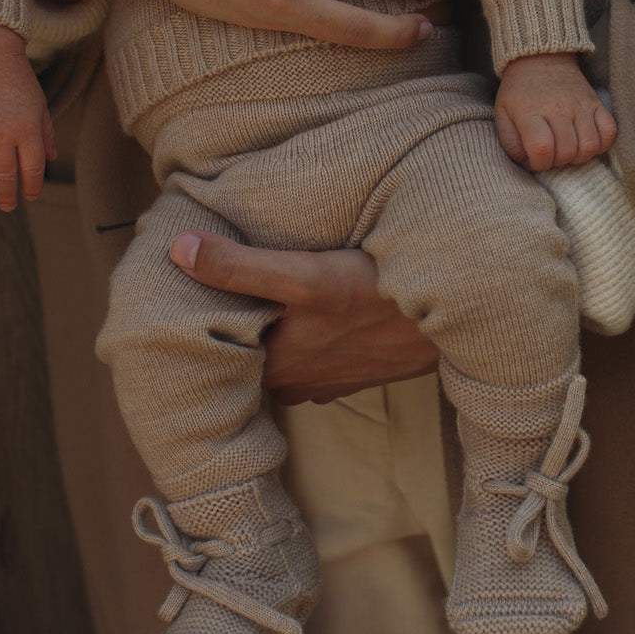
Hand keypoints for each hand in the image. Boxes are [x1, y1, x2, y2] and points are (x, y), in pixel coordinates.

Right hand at [0, 22, 56, 211]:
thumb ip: (46, 134)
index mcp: (27, 129)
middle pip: (5, 175)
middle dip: (7, 196)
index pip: (32, 168)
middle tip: (8, 207)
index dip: (32, 187)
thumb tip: (50, 160)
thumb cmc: (18, 82)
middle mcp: (2, 134)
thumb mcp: (40, 105)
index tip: (31, 196)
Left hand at [168, 231, 438, 403]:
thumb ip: (240, 267)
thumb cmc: (378, 296)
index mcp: (276, 365)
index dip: (202, 320)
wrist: (456, 318)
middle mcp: (297, 382)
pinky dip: (307, 339)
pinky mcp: (357, 372)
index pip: (220, 349)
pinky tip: (311, 313)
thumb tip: (178, 250)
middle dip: (236, 324)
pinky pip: (317, 358)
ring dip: (274, 334)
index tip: (183, 292)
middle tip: (217, 286)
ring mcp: (329, 381)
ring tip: (261, 296)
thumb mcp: (306, 277)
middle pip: (250, 353)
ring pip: (283, 357)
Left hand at [494, 53, 616, 170]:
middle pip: (567, 151)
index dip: (539, 164)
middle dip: (557, 163)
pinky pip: (609, 132)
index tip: (534, 159)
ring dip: (578, 157)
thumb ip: (511, 144)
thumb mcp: (503, 115)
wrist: (540, 59)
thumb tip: (529, 164)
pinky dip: (601, 144)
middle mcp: (558, 109)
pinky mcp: (596, 103)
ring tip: (567, 150)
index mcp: (530, 112)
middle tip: (550, 155)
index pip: (541, 148)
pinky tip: (586, 142)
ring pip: (589, 146)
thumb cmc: (519, 92)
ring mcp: (580, 106)